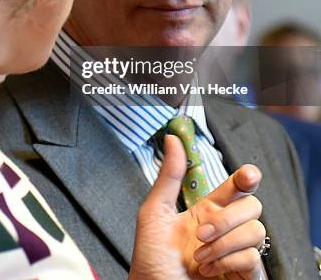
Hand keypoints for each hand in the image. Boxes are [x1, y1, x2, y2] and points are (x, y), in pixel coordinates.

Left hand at [129, 135, 264, 279]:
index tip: (247, 176)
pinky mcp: (245, 275)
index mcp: (208, 210)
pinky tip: (209, 271)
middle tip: (200, 233)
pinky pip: (253, 257)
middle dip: (225, 219)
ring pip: (256, 230)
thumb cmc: (150, 260)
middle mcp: (227, 229)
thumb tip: (172, 139)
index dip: (248, 177)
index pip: (237, 187)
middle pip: (252, 205)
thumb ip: (168, 176)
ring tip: (200, 258)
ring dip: (223, 244)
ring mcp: (237, 252)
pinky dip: (228, 262)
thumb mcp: (154, 213)